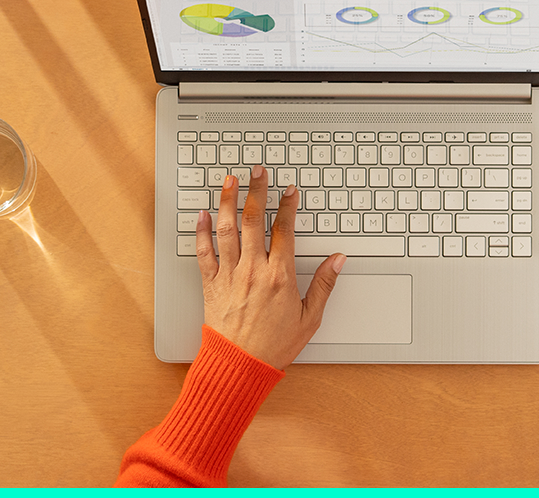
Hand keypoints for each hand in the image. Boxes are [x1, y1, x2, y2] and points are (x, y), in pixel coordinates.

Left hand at [195, 165, 345, 369]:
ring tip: (229, 181)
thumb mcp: (310, 318)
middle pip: (254, 220)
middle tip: (257, 171)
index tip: (290, 191)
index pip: (285, 230)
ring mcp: (230, 275)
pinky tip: (202, 214)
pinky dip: (201, 231)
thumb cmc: (274, 346)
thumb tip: (338, 260)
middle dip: (256, 191)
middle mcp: (253, 270)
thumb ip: (324, 285)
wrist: (240, 366)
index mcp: (280, 276)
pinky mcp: (211, 284)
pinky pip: (204, 252)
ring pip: (227, 229)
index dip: (288, 206)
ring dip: (227, 201)